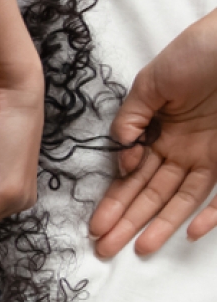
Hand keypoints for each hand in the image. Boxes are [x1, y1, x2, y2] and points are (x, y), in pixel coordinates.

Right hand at [90, 9, 216, 255]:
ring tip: (137, 249)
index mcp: (159, 131)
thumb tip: (121, 154)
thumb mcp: (152, 82)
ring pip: (182, 199)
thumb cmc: (199, 52)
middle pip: (152, 193)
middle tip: (103, 248)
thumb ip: (131, 118)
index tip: (97, 222)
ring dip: (160, 225)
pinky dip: (210, 215)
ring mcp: (211, 156)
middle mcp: (184, 150)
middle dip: (127, 221)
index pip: (132, 175)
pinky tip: (191, 233)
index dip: (114, 199)